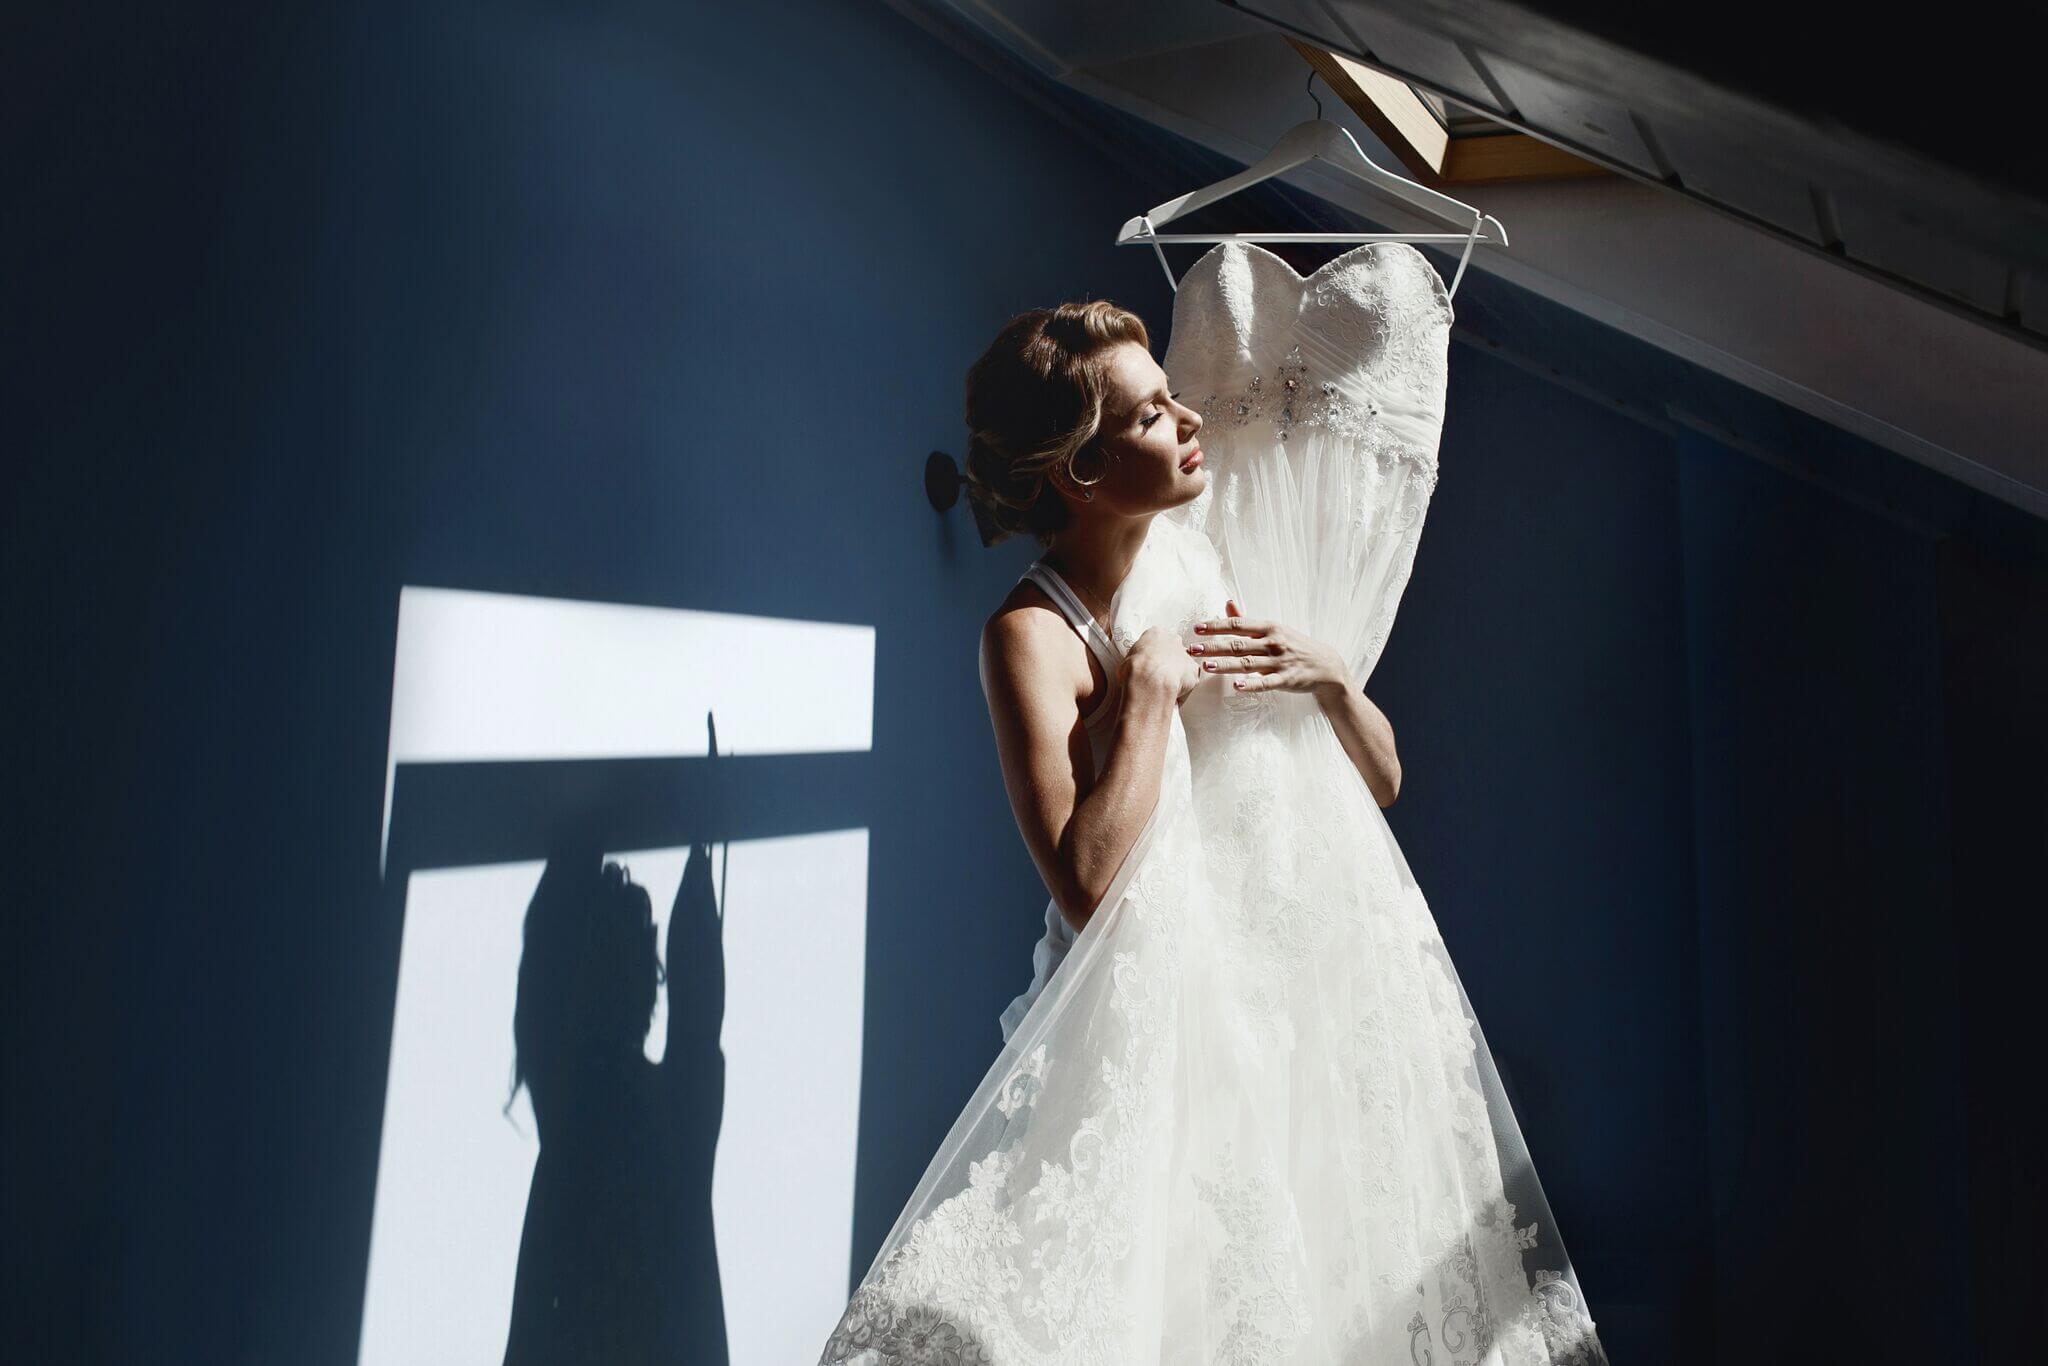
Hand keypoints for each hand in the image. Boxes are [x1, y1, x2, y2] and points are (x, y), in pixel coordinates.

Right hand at [1124, 624, 1205, 704]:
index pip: (1157, 640)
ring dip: (1177, 673)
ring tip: (1165, 687)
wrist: (1149, 680)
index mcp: (1156, 633)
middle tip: (1158, 675)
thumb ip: (1137, 658)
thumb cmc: (1135, 669)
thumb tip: (1134, 667)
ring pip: (1183, 664)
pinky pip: (1190, 679)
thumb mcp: (1128, 659)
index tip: (1149, 663)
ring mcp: (1185, 655)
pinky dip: (1184, 686)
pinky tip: (1174, 693)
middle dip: (1168, 660)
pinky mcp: (1193, 670)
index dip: (1153, 653)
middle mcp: (1174, 640)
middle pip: (1173, 648)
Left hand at [1187, 599, 1346, 696]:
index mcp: (1269, 627)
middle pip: (1238, 644)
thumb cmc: (1294, 645)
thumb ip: (1247, 620)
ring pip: (1248, 663)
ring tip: (1206, 666)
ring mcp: (1279, 662)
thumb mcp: (1274, 629)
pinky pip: (1266, 683)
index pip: (1238, 625)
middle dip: (1213, 646)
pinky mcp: (1286, 680)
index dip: (1216, 626)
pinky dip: (1251, 685)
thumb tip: (1227, 603)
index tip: (1196, 628)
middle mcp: (1273, 642)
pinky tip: (1236, 687)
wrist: (1326, 665)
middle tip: (1192, 649)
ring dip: (1226, 665)